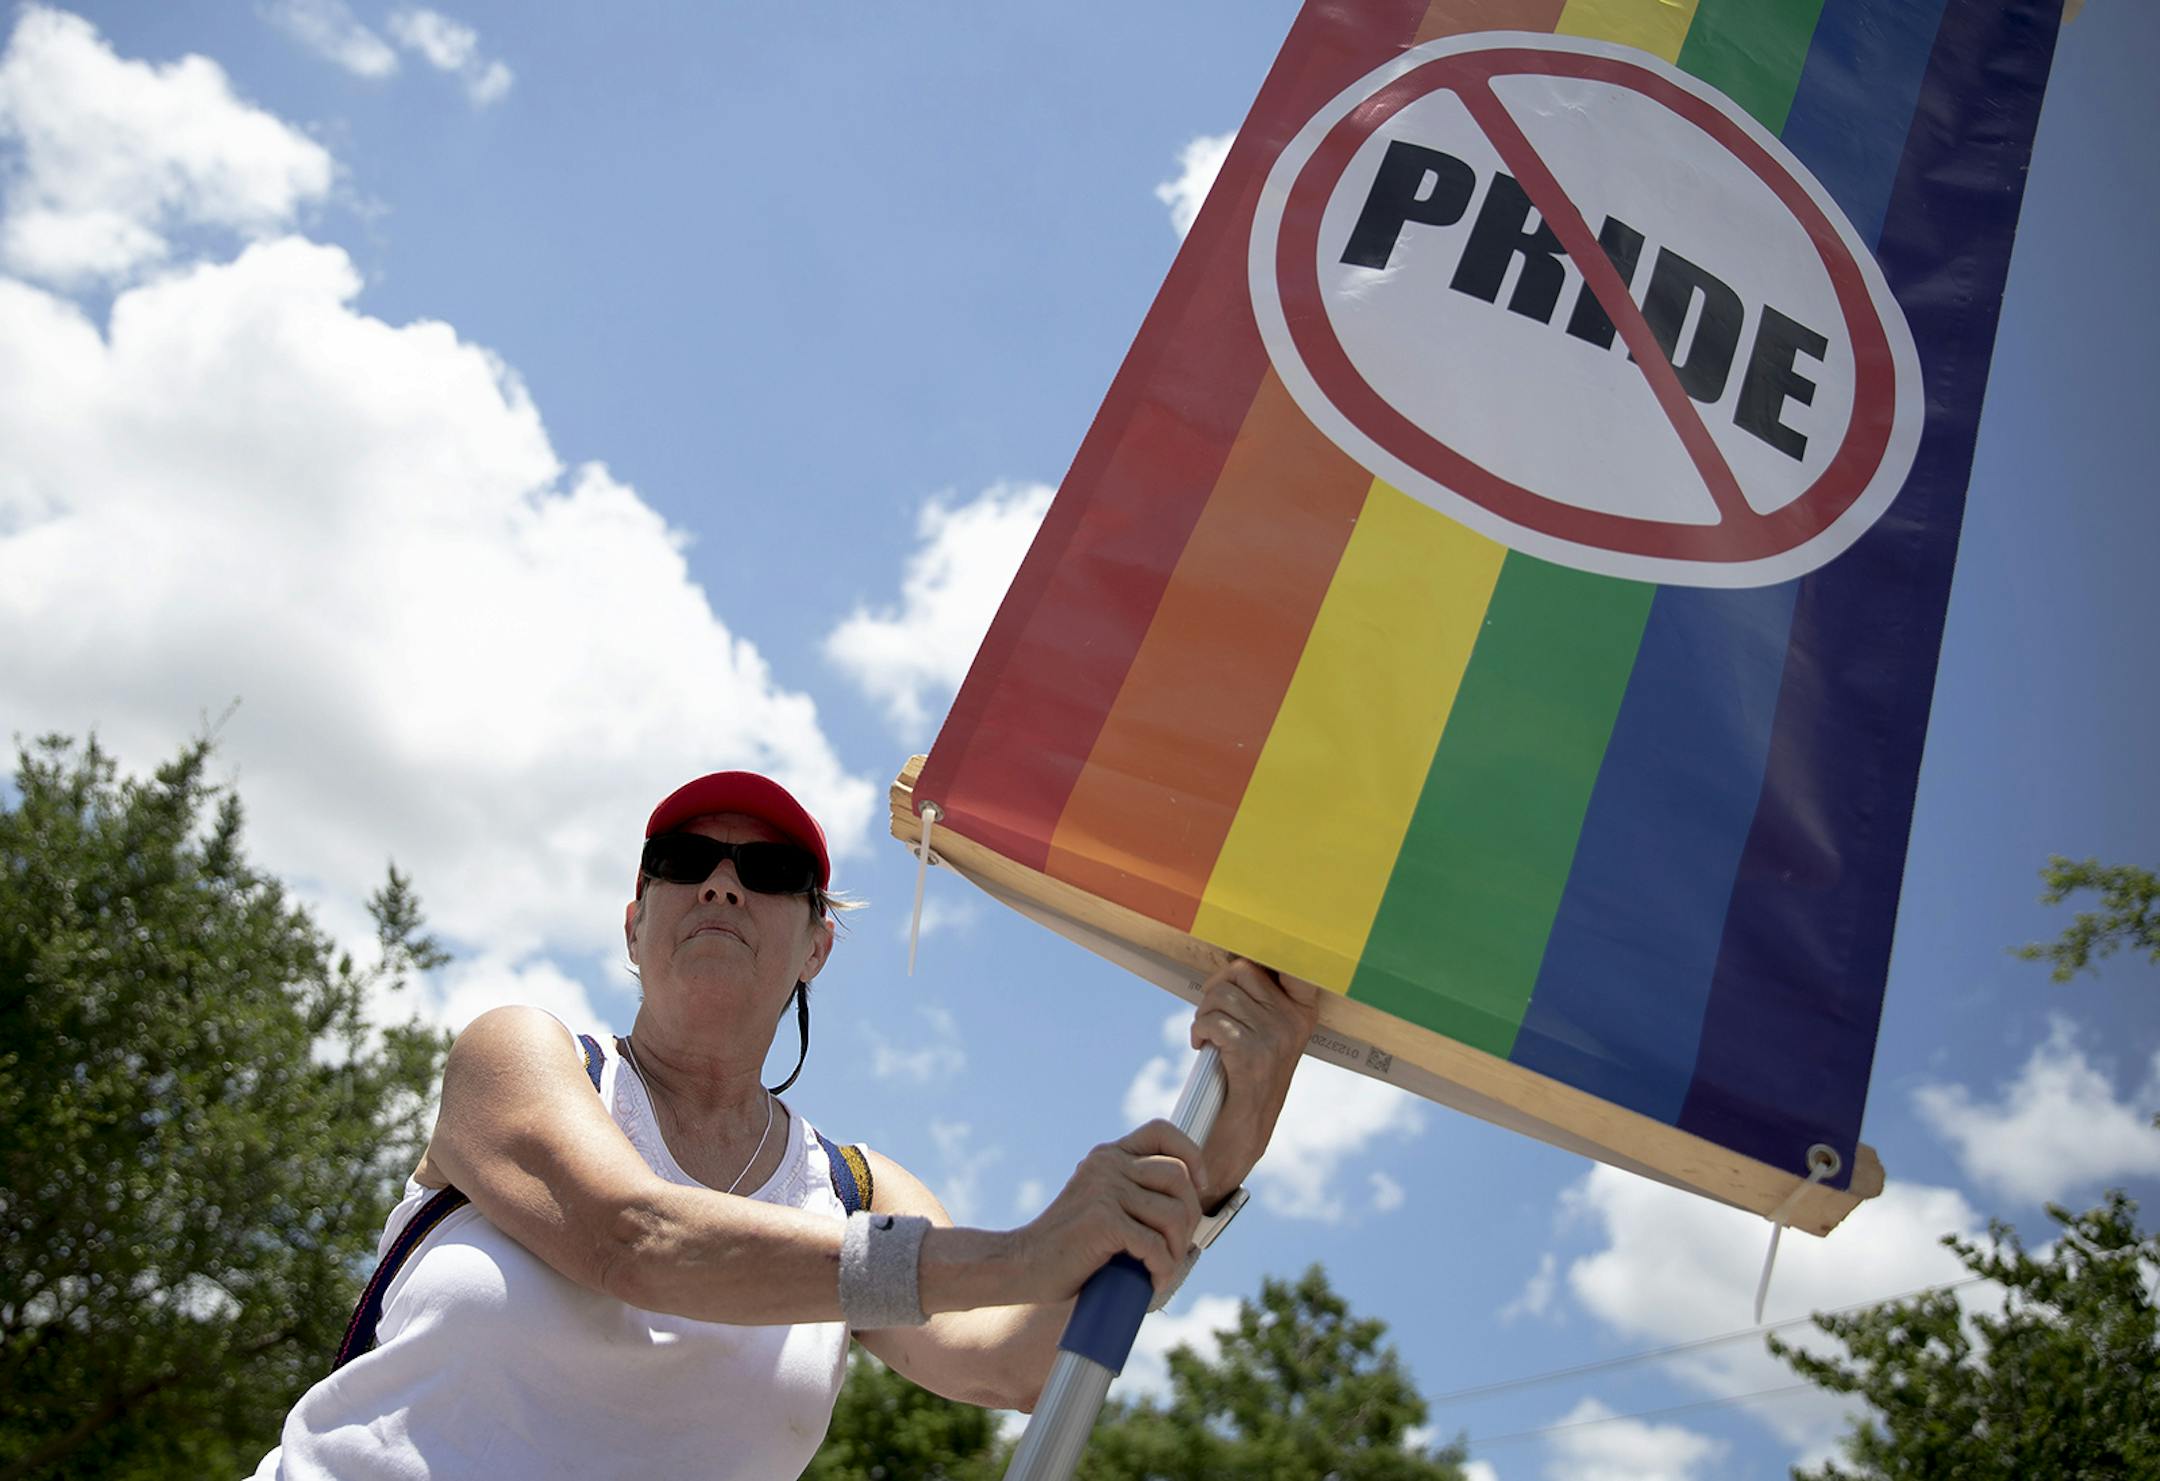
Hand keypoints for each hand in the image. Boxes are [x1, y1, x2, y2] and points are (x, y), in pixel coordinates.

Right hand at [1013, 1120, 1204, 1302]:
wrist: (1020, 1265)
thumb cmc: (1067, 1245)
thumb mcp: (1100, 1204)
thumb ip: (1130, 1193)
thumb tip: (1187, 1208)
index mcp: (1108, 1155)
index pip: (1163, 1132)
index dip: (1191, 1155)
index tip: (1198, 1187)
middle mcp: (1107, 1164)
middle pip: (1178, 1178)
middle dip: (1189, 1218)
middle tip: (1175, 1249)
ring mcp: (1104, 1189)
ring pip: (1173, 1214)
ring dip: (1177, 1249)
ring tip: (1161, 1269)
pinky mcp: (1103, 1220)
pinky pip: (1154, 1245)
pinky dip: (1162, 1269)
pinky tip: (1152, 1282)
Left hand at [1189, 958, 1321, 1207]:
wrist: (1243, 1133)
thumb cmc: (1247, 1077)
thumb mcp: (1266, 1034)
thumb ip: (1258, 1000)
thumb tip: (1233, 959)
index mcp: (1303, 1012)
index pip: (1285, 960)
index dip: (1256, 953)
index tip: (1239, 963)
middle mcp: (1293, 1021)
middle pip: (1241, 970)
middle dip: (1215, 988)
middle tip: (1210, 1014)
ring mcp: (1275, 1037)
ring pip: (1221, 994)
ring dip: (1203, 1013)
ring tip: (1207, 1035)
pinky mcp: (1251, 1054)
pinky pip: (1212, 1021)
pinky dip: (1198, 1031)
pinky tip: (1201, 1047)